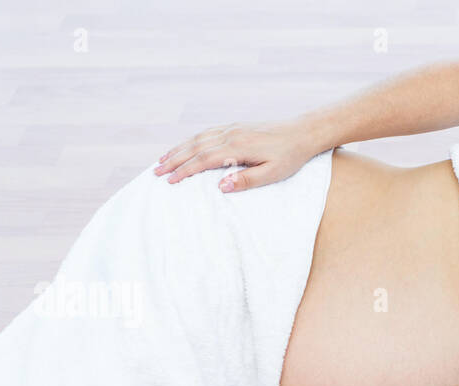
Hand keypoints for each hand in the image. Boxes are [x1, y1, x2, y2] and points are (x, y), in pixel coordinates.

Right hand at [154, 119, 315, 191]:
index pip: (204, 160)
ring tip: (163, 160)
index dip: (185, 171)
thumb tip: (221, 186)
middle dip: (174, 160)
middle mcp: (230, 134)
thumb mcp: (273, 173)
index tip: (170, 181)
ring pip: (198, 138)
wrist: (302, 132)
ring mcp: (231, 128)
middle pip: (195, 147)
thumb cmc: (290, 157)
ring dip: (179, 149)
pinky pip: (207, 133)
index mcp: (237, 147)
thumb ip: (247, 180)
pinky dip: (191, 140)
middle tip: (156, 172)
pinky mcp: (235, 127)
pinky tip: (184, 147)